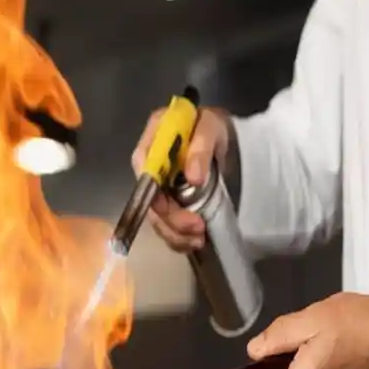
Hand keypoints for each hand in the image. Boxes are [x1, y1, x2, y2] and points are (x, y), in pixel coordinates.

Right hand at [130, 105, 231, 252]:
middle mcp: (149, 167)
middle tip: (196, 228)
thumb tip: (193, 177)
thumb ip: (200, 148)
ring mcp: (158, 186)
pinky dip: (178, 236)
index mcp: (153, 141)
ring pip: (157, 216)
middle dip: (170, 219)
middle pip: (149, 199)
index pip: (143, 169)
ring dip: (175, 233)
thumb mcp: (210, 127)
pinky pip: (167, 223)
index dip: (153, 191)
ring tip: (198, 240)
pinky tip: (194, 241)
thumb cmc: (213, 127)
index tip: (172, 208)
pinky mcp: (169, 201)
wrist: (226, 138)